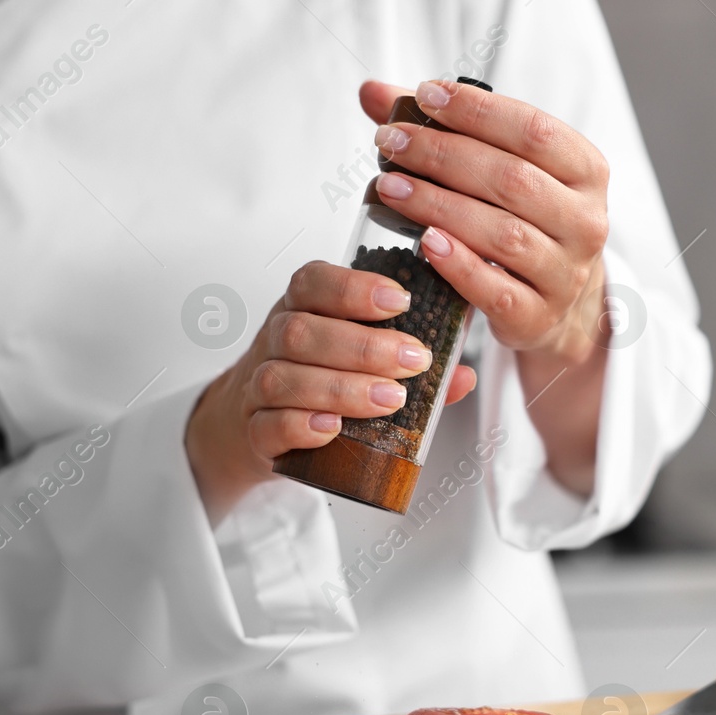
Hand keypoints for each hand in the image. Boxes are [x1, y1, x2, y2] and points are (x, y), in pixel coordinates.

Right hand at [186, 261, 478, 523]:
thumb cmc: (317, 381)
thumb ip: (409, 366)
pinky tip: (333, 428)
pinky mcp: (253, 432)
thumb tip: (463, 375)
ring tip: (389, 398)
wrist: (253, 424)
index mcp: (302, 309)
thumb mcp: (358, 362)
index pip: (313, 282)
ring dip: (341, 388)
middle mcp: (274, 341)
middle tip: (413, 360)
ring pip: (283, 379)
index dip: (354, 288)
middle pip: (301, 332)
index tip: (399, 300)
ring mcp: (257, 387)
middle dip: (362, 346)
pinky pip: (267, 425)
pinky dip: (301, 425)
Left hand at [358, 79, 612, 494]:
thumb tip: (372, 92)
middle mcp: (585, 222)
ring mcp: (565, 274)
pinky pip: (495, 290)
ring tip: (389, 187)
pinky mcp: (537, 317)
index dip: (478, 110)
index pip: (533, 130)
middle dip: (443, 155)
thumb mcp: (499, 170)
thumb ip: (442, 128)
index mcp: (586, 171)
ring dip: (439, 206)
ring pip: (502, 234)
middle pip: (511, 180)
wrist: (556, 304)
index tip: (425, 96)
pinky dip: (458, 265)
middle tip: (390, 143)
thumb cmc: (520, 220)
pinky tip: (424, 242)